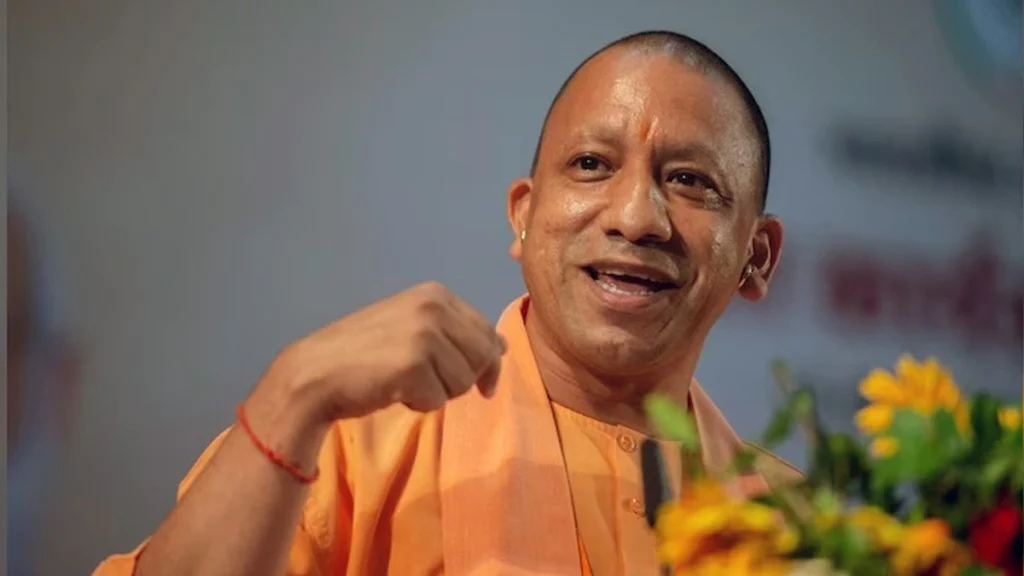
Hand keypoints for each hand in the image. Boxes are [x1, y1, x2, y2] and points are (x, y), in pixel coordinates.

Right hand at [256, 282, 505, 427]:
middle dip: (461, 379)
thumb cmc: (365, 354)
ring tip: (404, 381)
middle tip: (426, 381)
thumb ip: (457, 333)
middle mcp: (433, 307)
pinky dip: (418, 404)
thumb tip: (502, 346)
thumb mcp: (414, 329)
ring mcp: (424, 334)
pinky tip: (393, 391)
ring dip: (437, 393)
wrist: (316, 372)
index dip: (487, 364)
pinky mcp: (412, 365)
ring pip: (463, 383)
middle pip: (481, 359)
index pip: (487, 332)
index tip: (481, 384)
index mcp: (436, 294)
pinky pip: (439, 401)